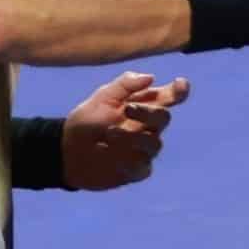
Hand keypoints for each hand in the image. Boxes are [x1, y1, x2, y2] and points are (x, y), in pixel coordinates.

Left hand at [60, 73, 188, 188]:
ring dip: (133, 137)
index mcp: (142, 106)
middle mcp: (148, 127)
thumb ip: (124, 85)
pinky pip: (143, 166)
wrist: (67, 151)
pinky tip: (108, 153)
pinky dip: (127, 160)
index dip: (178, 92)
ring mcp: (144, 150)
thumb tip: (150, 77)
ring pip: (154, 143)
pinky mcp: (137, 170)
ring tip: (108, 134)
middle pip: (164, 118)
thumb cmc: (86, 122)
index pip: (167, 98)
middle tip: (127, 109)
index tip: (180, 84)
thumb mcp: (101, 98)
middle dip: (148, 112)